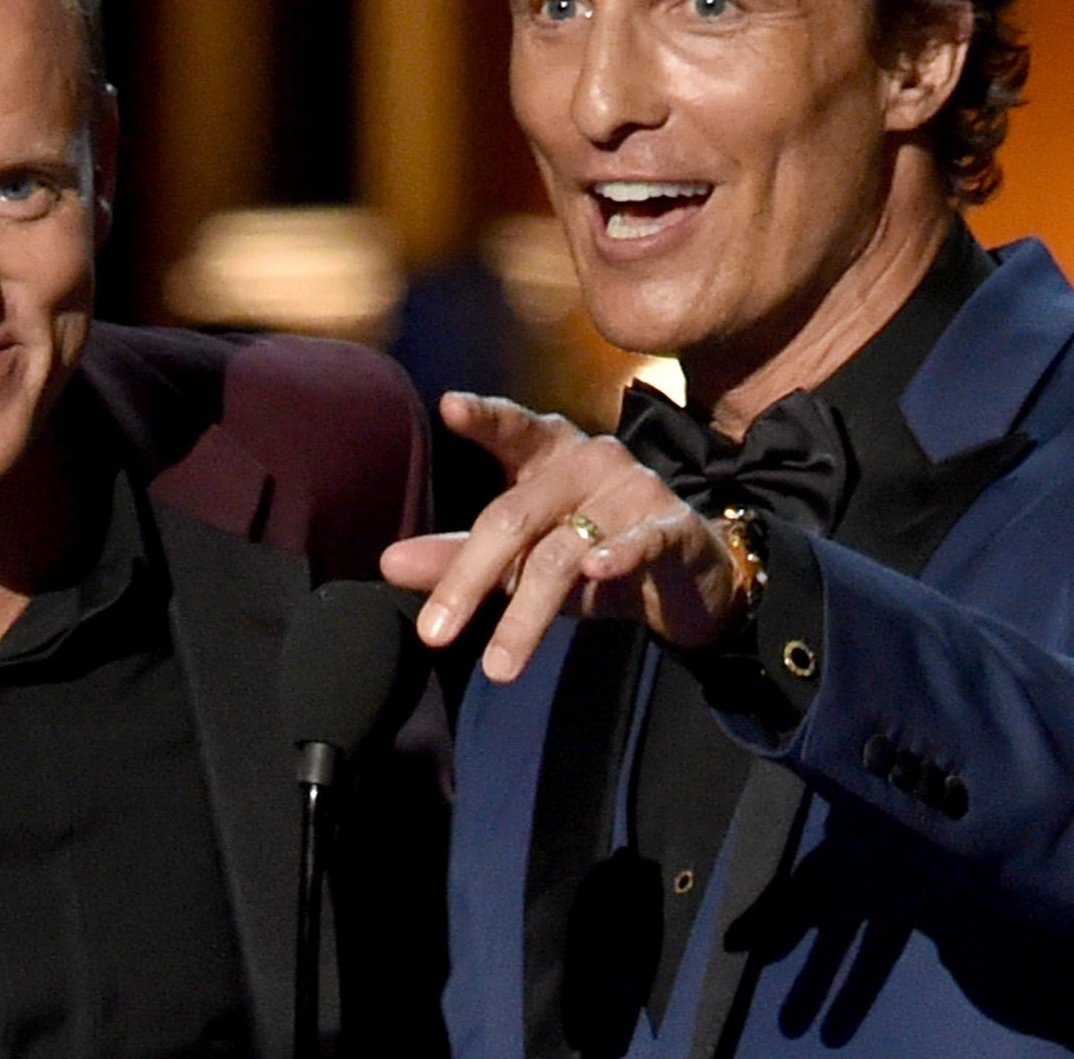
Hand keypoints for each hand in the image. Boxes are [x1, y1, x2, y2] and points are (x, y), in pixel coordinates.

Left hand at [380, 391, 747, 682]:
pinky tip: (596, 571)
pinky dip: (618, 554)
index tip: (450, 406)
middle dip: (469, 578)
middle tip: (433, 634)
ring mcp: (635, 489)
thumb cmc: (590, 550)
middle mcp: (591, 460)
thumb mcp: (523, 556)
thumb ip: (458, 556)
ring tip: (498, 667)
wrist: (686, 578)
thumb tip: (387, 563)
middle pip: (515, 514)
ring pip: (565, 549)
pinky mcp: (674, 526)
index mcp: (549, 453)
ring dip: (528, 613)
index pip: (513, 428)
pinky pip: (642, 539)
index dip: (484, 417)